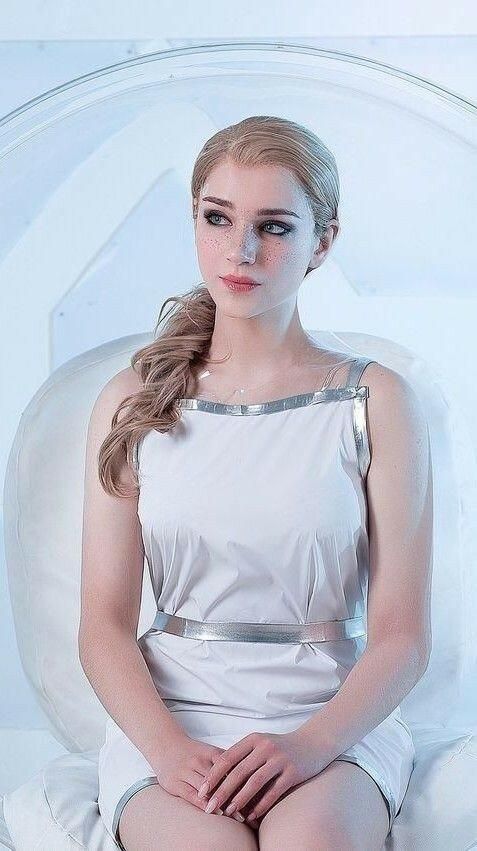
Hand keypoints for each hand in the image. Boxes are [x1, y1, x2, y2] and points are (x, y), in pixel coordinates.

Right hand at [151, 732, 247, 821]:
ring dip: (223, 804)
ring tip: (238, 816)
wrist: (166, 745)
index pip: (232, 768)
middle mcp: (199, 760)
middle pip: (222, 780)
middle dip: (237, 797)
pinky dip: (204, 804)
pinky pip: (191, 795)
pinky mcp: (175, 783)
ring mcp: (186, 771)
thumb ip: (229, 762)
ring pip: (208, 789)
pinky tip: (215, 812)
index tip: (259, 796)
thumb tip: (253, 774)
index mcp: (211, 753)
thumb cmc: (194, 752)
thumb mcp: (211, 752)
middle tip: (251, 811)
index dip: (246, 783)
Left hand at [197, 729, 324, 824]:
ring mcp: (280, 759)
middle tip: (210, 807)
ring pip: (255, 782)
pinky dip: (261, 805)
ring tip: (228, 813)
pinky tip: (251, 816)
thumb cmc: (280, 747)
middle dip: (222, 791)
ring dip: (240, 799)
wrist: (313, 743)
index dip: (213, 775)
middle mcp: (265, 747)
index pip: (227, 757)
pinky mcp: (293, 772)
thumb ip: (242, 757)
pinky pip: (274, 791)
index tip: (201, 791)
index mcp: (253, 739)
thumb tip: (217, 778)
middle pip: (238, 771)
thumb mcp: (260, 745)